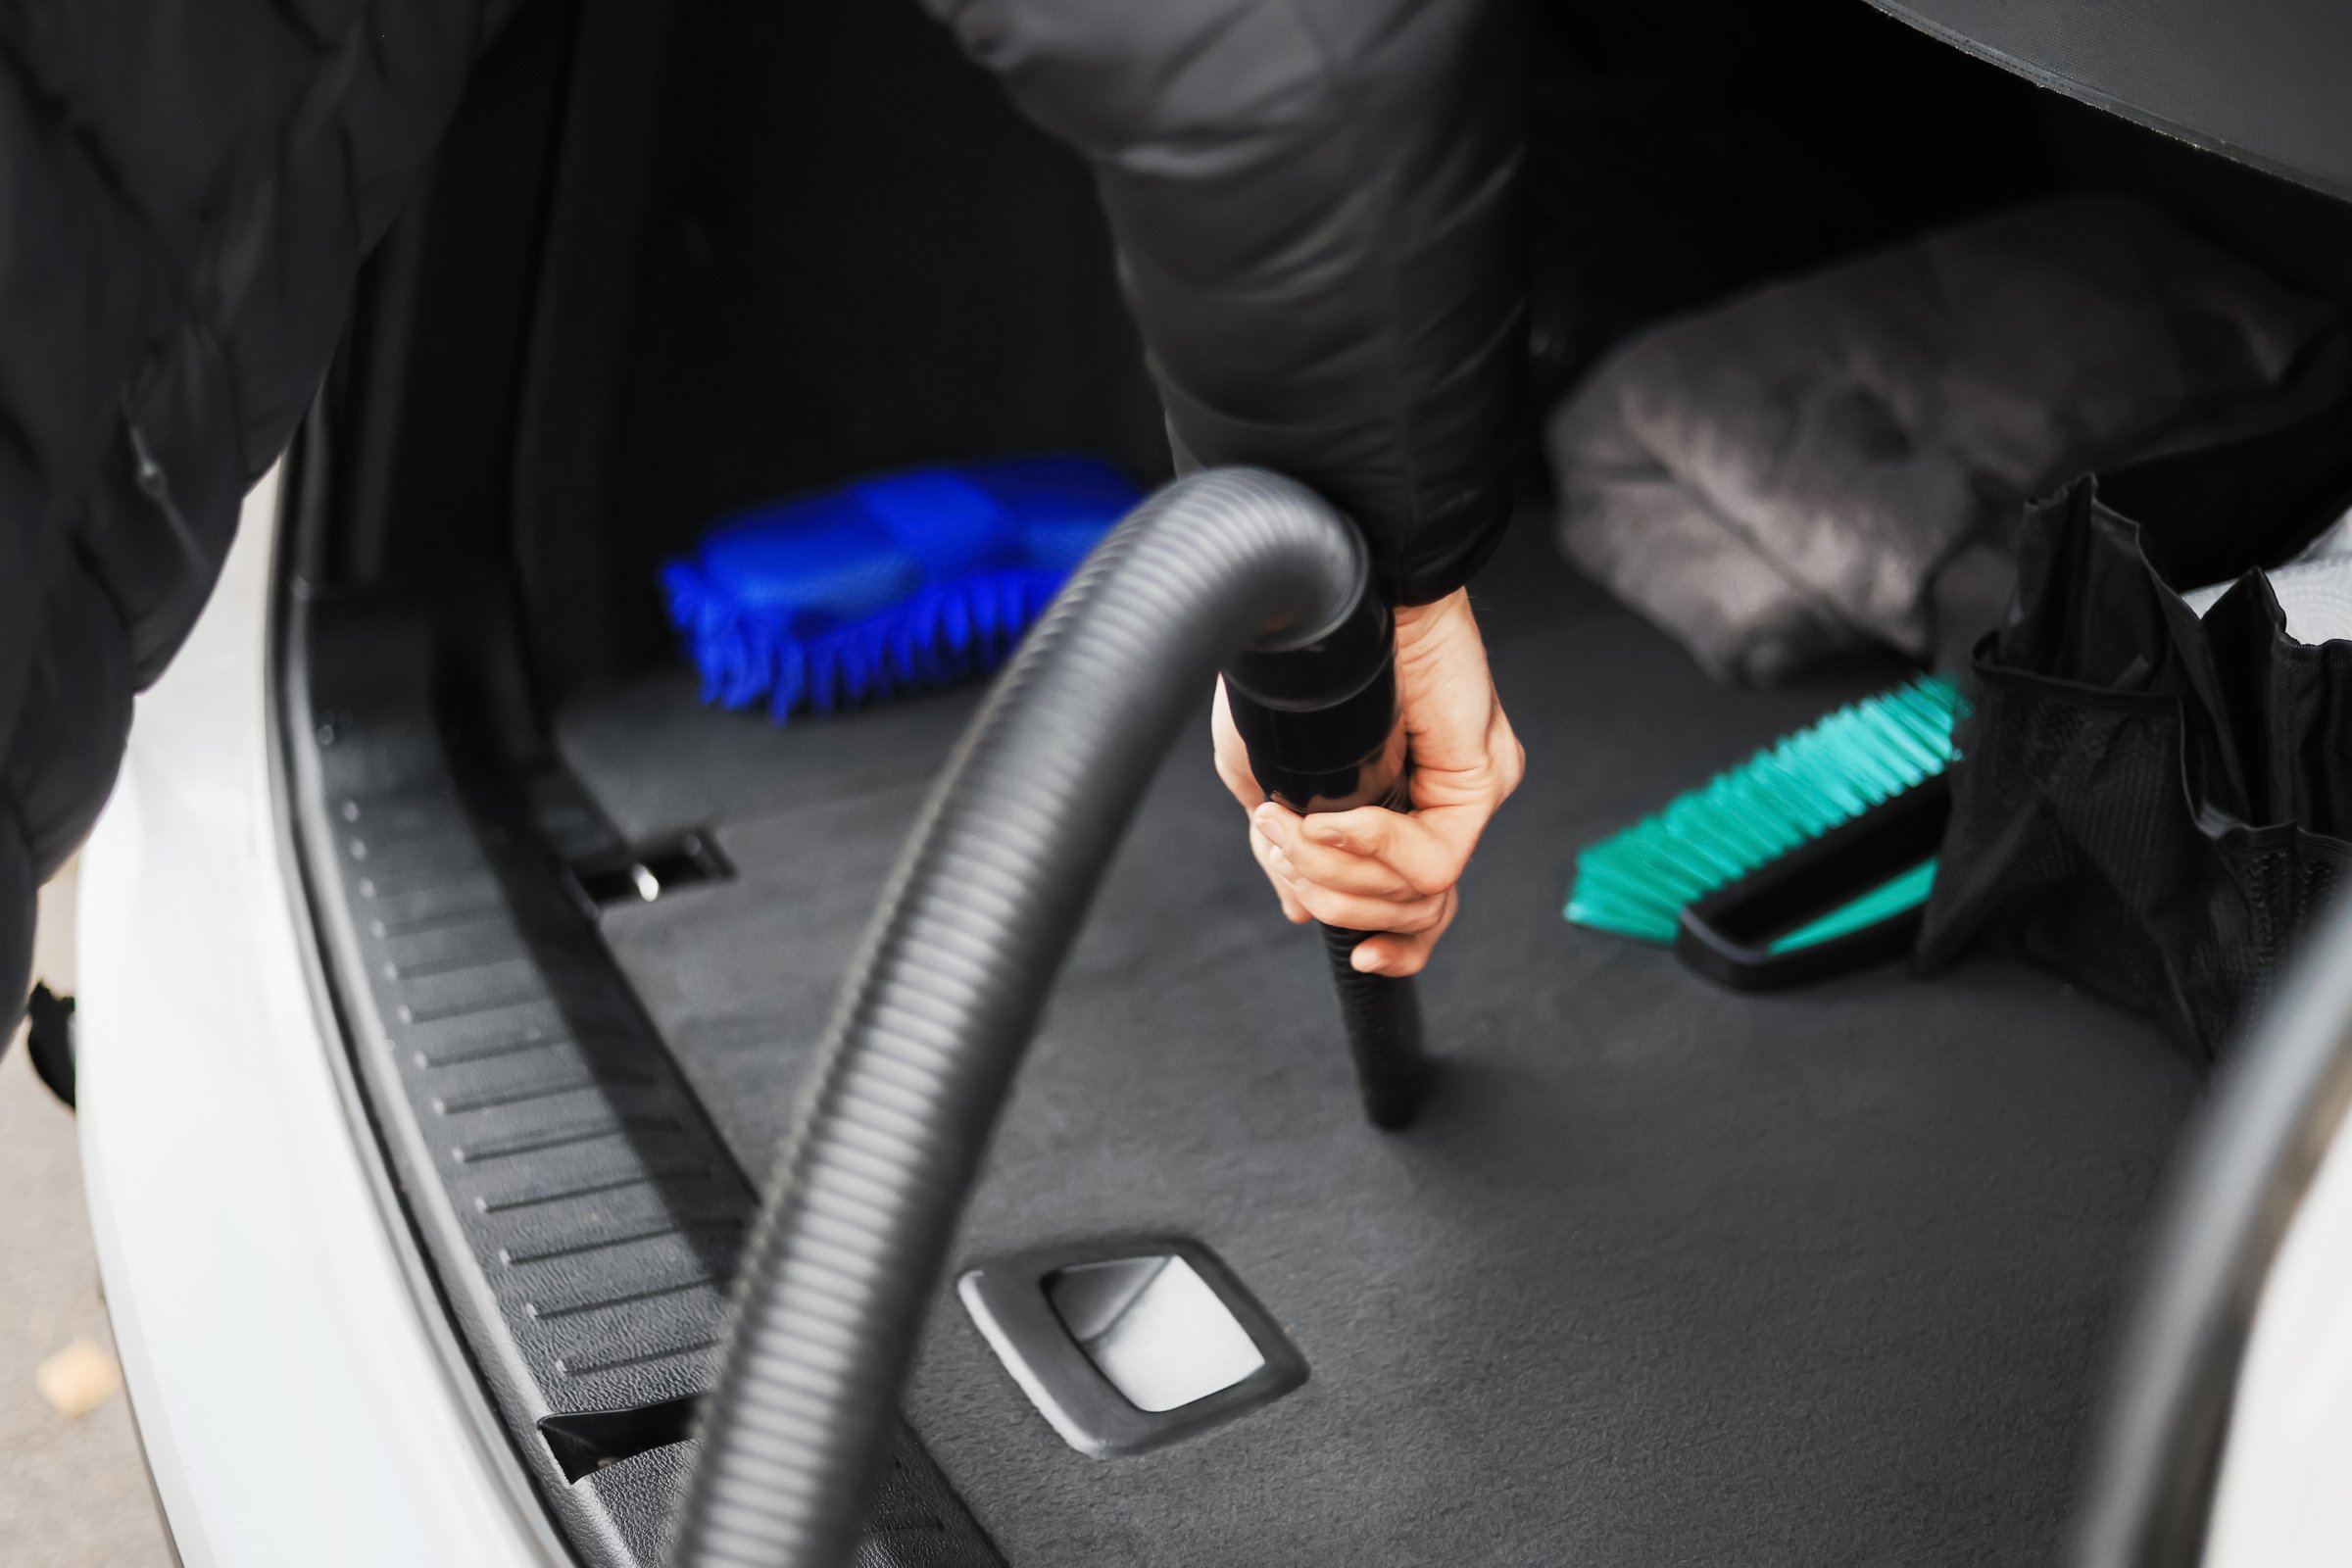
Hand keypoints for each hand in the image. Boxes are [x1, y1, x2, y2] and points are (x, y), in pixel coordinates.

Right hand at [1212, 587, 1523, 976]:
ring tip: (1290, 826)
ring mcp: (1466, 793)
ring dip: (1336, 875)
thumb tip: (1301, 912)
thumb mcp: (1269, 773)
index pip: (1418, 906)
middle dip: (1329, 897)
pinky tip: (1334, 818)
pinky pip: (1434, 862)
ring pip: (1419, 900)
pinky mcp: (1478, 781)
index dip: (1389, 944)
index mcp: (1401, 805)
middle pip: (1411, 915)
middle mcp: (1442, 804)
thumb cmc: (1295, 668)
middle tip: (1278, 844)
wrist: (1328, 595)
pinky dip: (1372, 850)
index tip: (1352, 954)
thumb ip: (1287, 848)